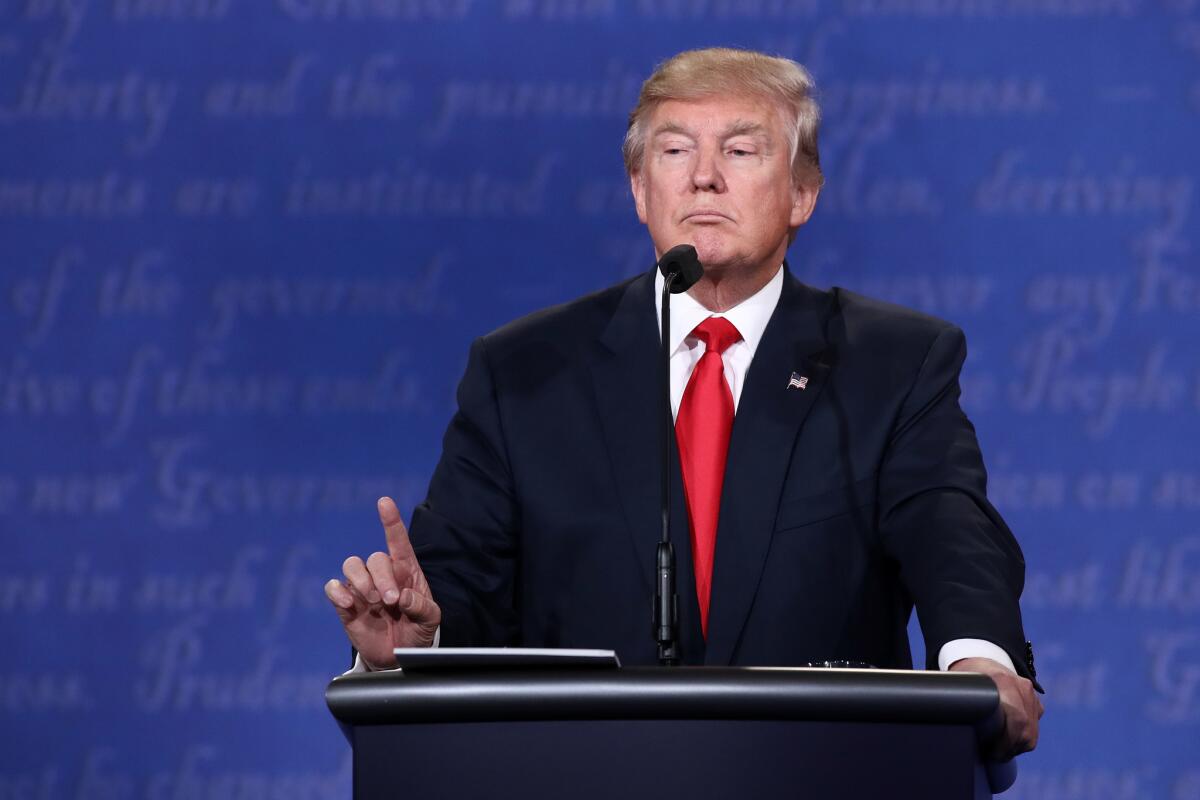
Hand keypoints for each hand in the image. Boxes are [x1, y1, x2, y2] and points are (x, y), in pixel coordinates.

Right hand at [324, 497, 441, 669]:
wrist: (397, 657)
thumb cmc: (417, 631)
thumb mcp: (430, 621)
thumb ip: (422, 608)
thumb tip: (404, 597)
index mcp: (406, 572)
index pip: (398, 542)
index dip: (391, 521)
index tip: (384, 503)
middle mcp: (383, 575)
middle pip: (375, 558)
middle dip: (382, 578)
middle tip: (390, 600)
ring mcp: (362, 588)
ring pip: (352, 565)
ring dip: (362, 581)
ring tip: (373, 602)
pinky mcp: (345, 604)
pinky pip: (333, 587)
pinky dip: (338, 591)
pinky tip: (349, 604)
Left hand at [949, 657, 1042, 759]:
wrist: (980, 658)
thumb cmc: (966, 677)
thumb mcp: (962, 687)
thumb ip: (966, 707)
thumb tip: (961, 731)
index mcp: (1002, 681)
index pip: (1017, 720)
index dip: (1005, 743)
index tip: (991, 752)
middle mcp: (1021, 687)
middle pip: (1026, 730)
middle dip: (1010, 749)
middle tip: (994, 755)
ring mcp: (1030, 693)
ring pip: (1032, 733)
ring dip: (1017, 746)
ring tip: (999, 749)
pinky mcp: (1035, 701)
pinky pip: (1033, 726)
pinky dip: (1022, 737)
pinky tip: (1007, 739)